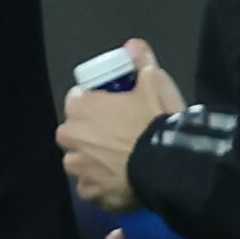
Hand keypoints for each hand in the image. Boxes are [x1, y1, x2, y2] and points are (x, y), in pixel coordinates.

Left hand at [57, 36, 186, 211]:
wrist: (169, 165)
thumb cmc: (156, 120)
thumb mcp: (154, 84)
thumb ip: (141, 61)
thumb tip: (133, 44)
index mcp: (80, 108)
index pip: (77, 102)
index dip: (95, 105)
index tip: (112, 110)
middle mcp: (70, 137)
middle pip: (74, 133)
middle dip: (90, 135)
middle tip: (119, 138)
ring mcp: (79, 168)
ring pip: (80, 162)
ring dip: (94, 162)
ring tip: (121, 162)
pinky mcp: (91, 193)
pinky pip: (91, 188)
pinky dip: (103, 186)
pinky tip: (121, 183)